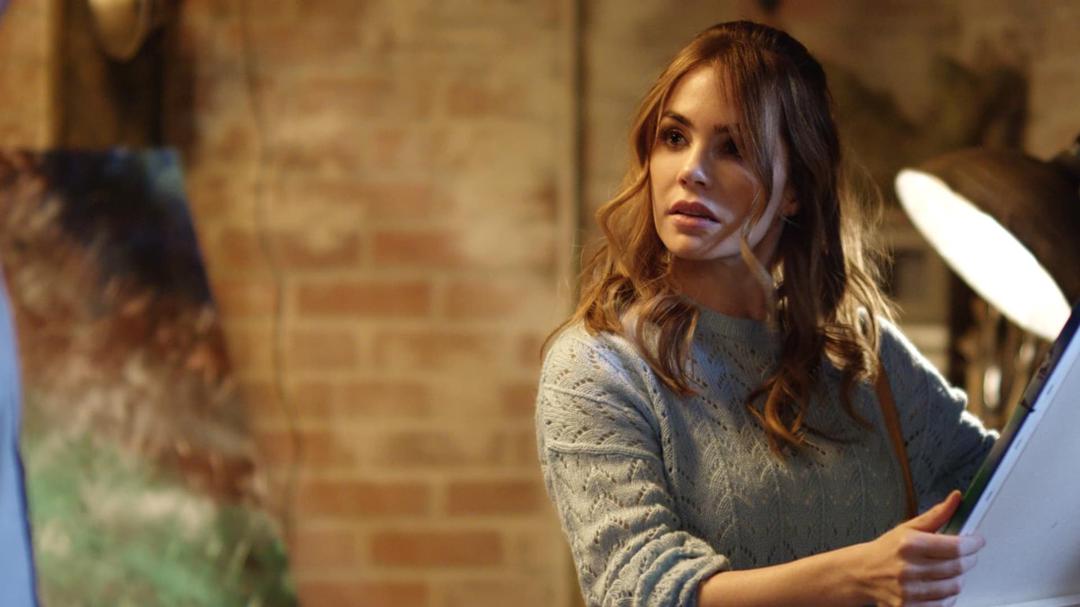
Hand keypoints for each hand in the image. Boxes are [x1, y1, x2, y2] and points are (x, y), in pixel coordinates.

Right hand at [851, 490, 984, 605]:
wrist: (861, 573)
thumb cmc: (887, 550)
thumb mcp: (908, 528)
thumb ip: (936, 515)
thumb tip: (956, 499)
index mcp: (909, 544)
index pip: (956, 546)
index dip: (973, 544)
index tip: (977, 541)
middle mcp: (908, 568)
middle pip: (958, 567)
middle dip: (969, 559)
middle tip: (966, 555)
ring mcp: (909, 591)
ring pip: (954, 587)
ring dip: (958, 577)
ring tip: (950, 570)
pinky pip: (944, 604)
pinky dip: (948, 595)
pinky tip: (940, 585)